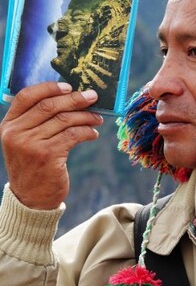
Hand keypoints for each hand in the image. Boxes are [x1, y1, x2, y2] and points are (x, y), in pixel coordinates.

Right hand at [0, 82, 103, 209]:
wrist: (31, 199)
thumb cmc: (33, 165)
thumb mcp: (25, 141)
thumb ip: (36, 120)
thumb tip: (69, 96)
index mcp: (8, 125)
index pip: (26, 96)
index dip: (49, 88)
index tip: (69, 86)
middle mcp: (16, 133)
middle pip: (49, 105)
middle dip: (74, 99)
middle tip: (92, 96)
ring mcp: (30, 144)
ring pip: (64, 120)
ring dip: (85, 116)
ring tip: (96, 118)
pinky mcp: (47, 155)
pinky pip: (73, 135)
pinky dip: (87, 132)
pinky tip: (93, 134)